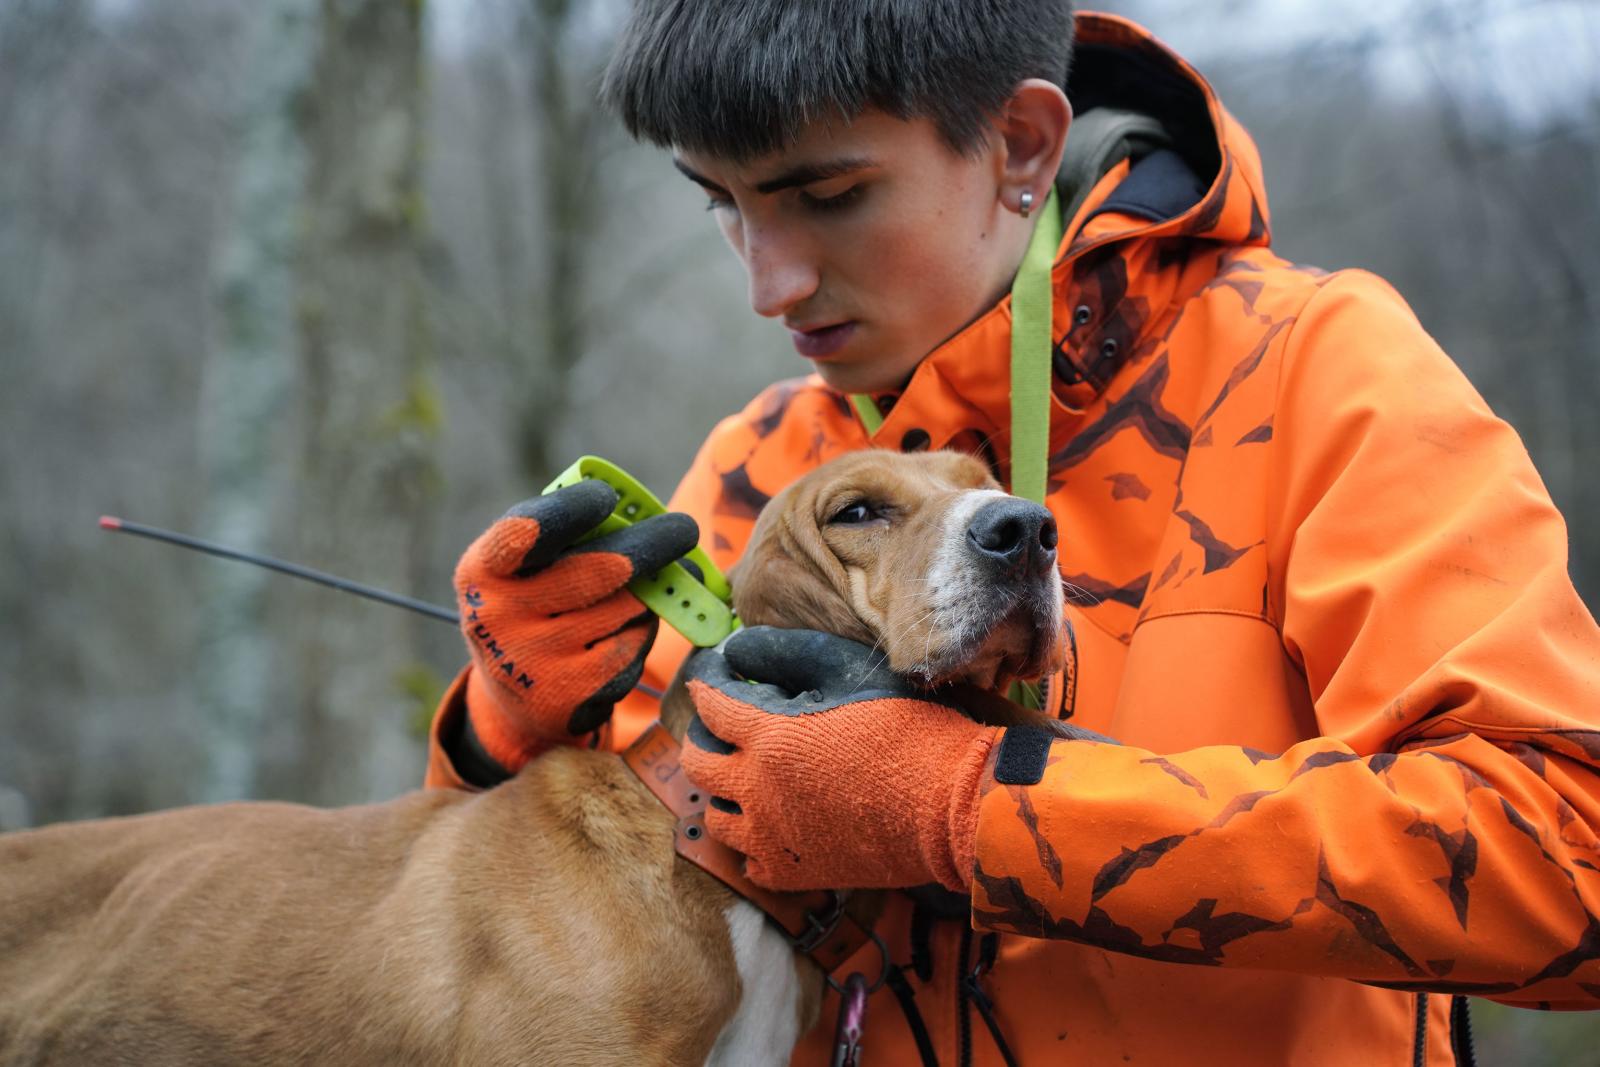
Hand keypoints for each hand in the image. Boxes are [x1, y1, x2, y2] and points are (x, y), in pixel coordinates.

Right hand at [455, 480, 698, 772]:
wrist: (515, 695)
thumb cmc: (533, 605)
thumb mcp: (526, 568)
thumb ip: (568, 537)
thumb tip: (644, 516)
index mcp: (481, 570)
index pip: (525, 532)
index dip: (570, 511)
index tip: (609, 499)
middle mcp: (496, 618)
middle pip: (596, 571)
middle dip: (649, 545)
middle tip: (684, 529)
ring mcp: (532, 661)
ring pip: (625, 608)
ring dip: (650, 592)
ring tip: (656, 583)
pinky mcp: (569, 694)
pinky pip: (631, 647)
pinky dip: (642, 630)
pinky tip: (634, 626)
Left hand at [681, 626, 997, 892]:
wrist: (951, 805)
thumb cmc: (908, 730)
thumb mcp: (846, 671)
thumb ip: (785, 655)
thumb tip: (734, 650)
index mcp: (768, 738)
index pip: (711, 707)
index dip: (706, 686)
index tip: (711, 679)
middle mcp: (758, 790)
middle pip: (699, 765)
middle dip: (701, 740)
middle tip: (718, 731)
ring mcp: (774, 838)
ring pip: (717, 819)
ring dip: (722, 794)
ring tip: (743, 780)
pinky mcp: (797, 873)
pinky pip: (750, 863)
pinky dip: (752, 843)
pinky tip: (773, 826)